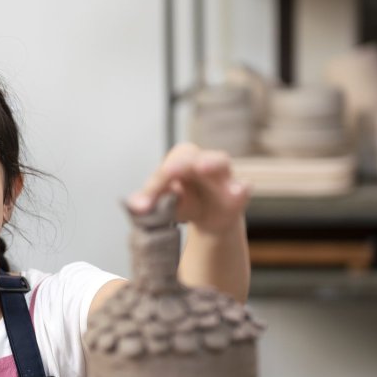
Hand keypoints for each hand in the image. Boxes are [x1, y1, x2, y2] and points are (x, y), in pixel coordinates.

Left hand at [128, 142, 248, 234]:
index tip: (142, 205)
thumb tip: (133, 206)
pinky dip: (240, 188)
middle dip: (180, 163)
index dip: (153, 186)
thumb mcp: (163, 204)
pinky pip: (243, 187)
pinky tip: (237, 192)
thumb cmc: (182, 203)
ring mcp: (223, 174)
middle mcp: (202, 159)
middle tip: (168, 170)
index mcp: (181, 158)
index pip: (166, 169)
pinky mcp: (239, 192)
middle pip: (190, 157)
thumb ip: (149, 202)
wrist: (209, 219)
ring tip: (201, 168)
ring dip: (210, 164)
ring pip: (219, 162)